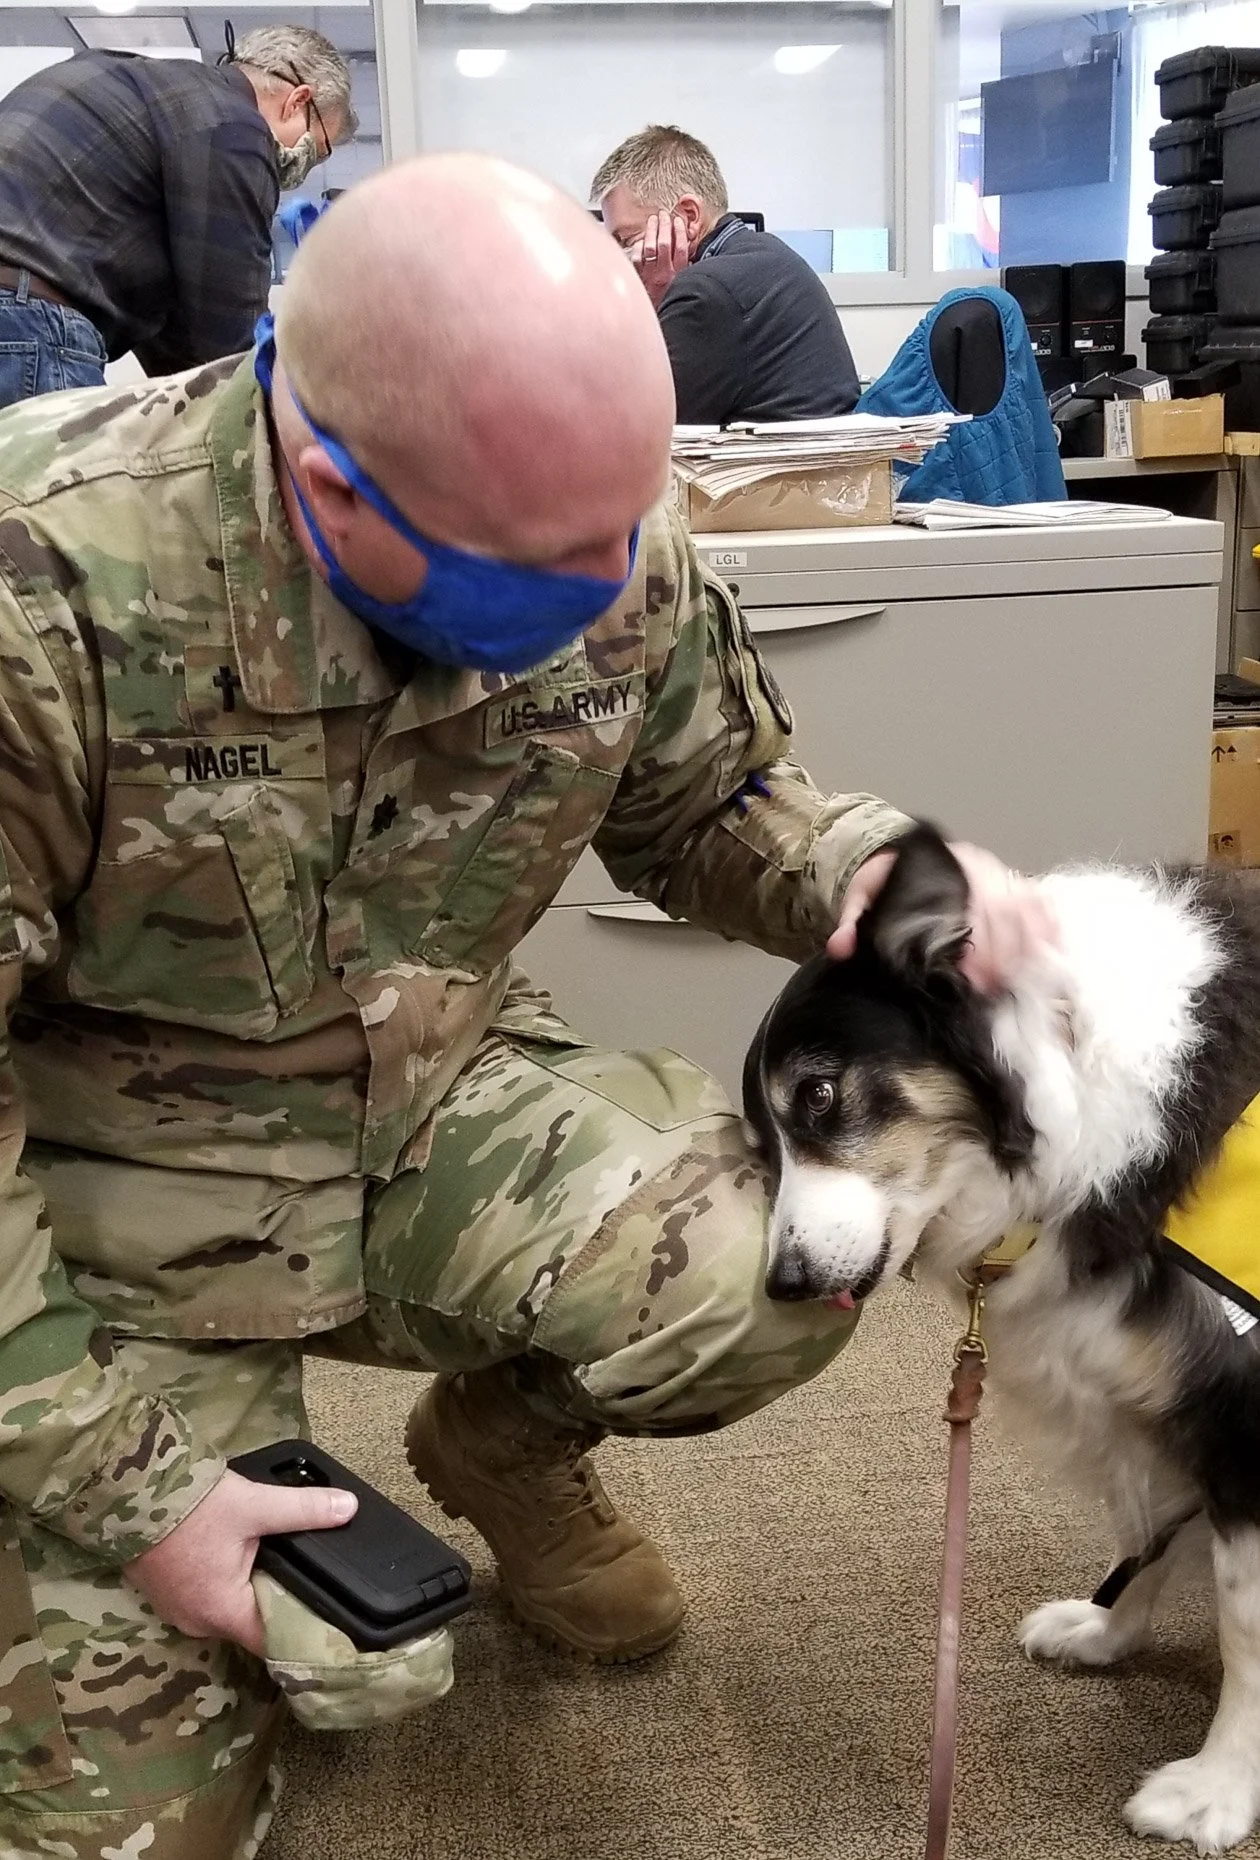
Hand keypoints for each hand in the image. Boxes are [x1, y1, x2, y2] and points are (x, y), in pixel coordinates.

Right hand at [124, 1468, 356, 1654]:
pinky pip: (208, 1592)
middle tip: (316, 1580)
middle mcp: (198, 1621)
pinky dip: (228, 1578)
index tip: (332, 1621)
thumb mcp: (255, 1505)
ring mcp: (178, 1607)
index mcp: (222, 1613)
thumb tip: (350, 1508)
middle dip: (280, 1601)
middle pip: (253, 1622)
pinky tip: (246, 1555)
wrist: (130, 1489)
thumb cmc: (192, 1507)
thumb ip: (305, 1510)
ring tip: (284, 1565)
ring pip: (230, 1605)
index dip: (304, 1630)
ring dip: (252, 1587)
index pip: (274, 1640)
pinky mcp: (167, 1588)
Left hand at [632, 211, 690, 307]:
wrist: (658, 320)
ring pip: (649, 247)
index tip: (678, 221)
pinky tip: (641, 240)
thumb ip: (687, 270)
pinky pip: (636, 258)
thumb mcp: (685, 287)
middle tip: (663, 215)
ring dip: (651, 231)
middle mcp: (664, 273)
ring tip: (653, 220)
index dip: (680, 232)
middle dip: (664, 226)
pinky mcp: (638, 278)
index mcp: (678, 275)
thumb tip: (690, 254)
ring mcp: (650, 275)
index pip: (681, 248)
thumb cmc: (671, 304)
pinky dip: (638, 247)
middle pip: (664, 243)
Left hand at [827, 842, 1057, 993]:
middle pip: (1000, 911)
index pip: (966, 907)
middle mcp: (974, 868)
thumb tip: (841, 948)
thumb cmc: (886, 880)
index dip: (973, 943)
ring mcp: (995, 873)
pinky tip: (1053, 946)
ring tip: (1022, 976)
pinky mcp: (1008, 880)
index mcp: (940, 870)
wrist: (901, 850)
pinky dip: (1047, 921)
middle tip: (993, 985)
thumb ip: (853, 920)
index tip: (973, 973)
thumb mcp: (863, 895)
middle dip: (1001, 951)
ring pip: (1024, 905)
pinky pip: (1035, 897)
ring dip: (1027, 942)